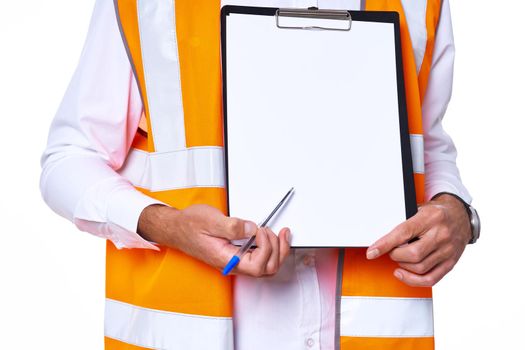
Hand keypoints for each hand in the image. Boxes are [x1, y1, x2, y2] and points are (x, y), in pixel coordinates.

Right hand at [138, 204, 290, 276]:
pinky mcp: (238, 255)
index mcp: (226, 259)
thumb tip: (251, 229)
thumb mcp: (211, 220)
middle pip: (267, 269)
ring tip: (278, 234)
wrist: (177, 228)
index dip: (266, 248)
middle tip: (276, 232)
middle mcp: (233, 264)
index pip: (257, 266)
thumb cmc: (189, 225)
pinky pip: (260, 259)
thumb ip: (232, 226)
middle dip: (278, 250)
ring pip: (266, 266)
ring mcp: (236, 261)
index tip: (261, 230)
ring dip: (278, 251)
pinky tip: (272, 236)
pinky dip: (271, 248)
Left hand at [366, 194, 470, 286]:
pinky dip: (413, 280)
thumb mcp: (420, 208)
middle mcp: (441, 235)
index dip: (385, 244)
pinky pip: (431, 279)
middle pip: (412, 254)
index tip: (372, 252)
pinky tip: (403, 273)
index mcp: (431, 218)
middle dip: (395, 255)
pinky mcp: (450, 263)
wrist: (461, 216)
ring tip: (399, 259)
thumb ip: (405, 222)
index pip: (404, 233)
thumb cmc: (437, 213)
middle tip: (391, 251)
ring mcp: (447, 250)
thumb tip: (383, 239)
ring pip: (420, 268)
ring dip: (403, 266)